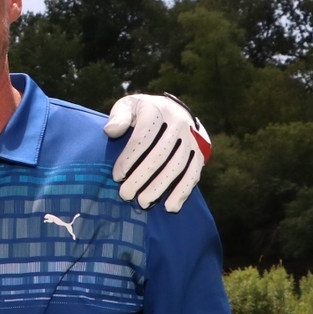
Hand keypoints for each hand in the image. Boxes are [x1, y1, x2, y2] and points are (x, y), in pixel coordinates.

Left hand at [104, 93, 211, 212]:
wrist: (173, 110)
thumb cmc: (142, 111)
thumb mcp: (127, 106)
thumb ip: (118, 116)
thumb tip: (111, 131)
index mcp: (156, 110)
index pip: (142, 138)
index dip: (129, 159)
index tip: (117, 176)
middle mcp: (177, 123)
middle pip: (159, 155)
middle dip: (141, 177)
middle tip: (125, 194)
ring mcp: (191, 138)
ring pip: (177, 166)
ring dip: (160, 187)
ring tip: (143, 202)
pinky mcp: (200, 152)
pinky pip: (193, 173)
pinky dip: (182, 192)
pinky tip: (170, 207)